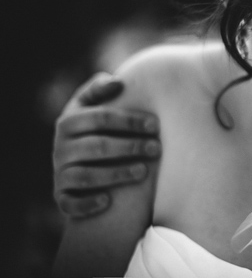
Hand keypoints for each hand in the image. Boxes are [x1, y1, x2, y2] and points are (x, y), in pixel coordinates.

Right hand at [53, 72, 160, 217]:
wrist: (78, 167)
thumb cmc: (96, 130)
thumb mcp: (92, 107)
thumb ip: (100, 90)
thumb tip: (118, 82)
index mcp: (69, 121)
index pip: (100, 117)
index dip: (129, 120)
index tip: (156, 124)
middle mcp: (61, 147)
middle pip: (97, 146)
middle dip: (130, 146)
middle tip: (157, 149)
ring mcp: (60, 173)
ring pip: (86, 175)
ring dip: (116, 173)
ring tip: (144, 172)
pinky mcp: (61, 196)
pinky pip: (70, 203)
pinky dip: (86, 203)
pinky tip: (107, 201)